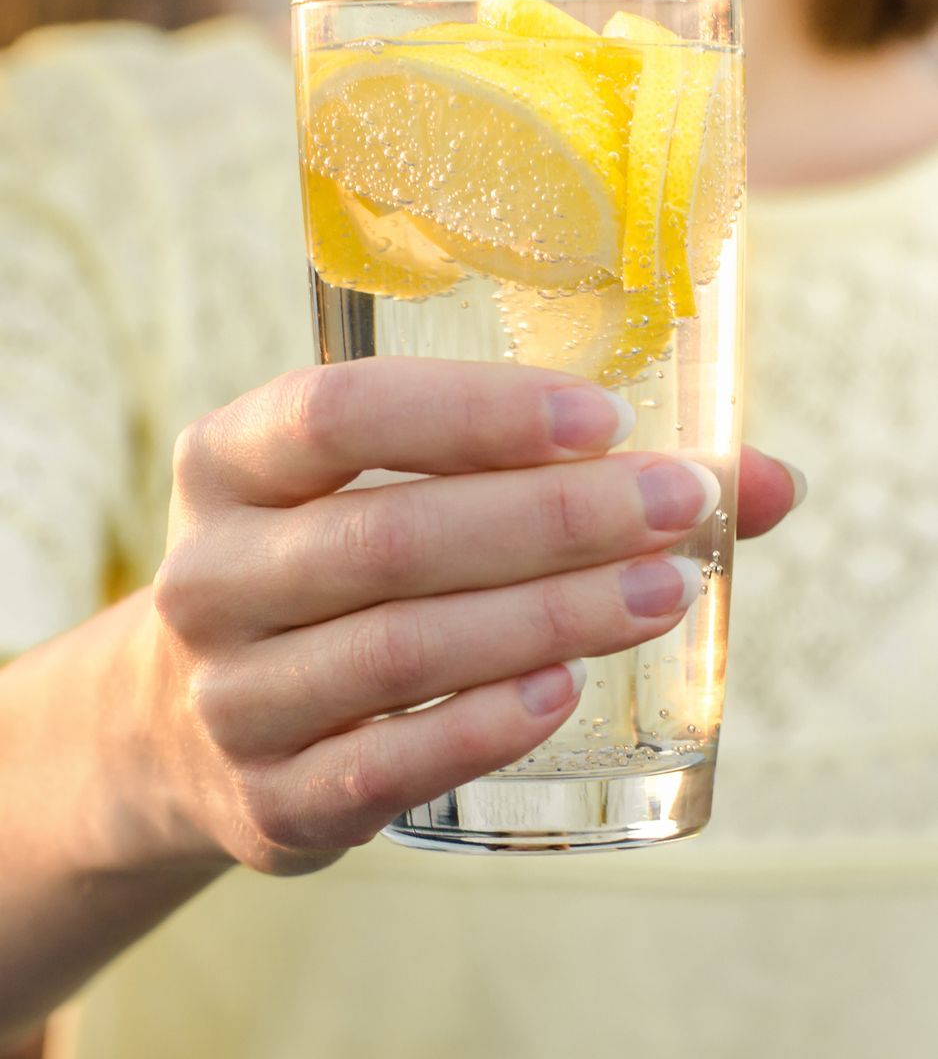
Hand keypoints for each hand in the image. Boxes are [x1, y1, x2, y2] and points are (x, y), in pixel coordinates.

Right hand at [135, 359, 798, 875]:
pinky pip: (384, 767)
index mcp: (227, 462)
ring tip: (658, 593)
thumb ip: (545, 468)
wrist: (192, 719)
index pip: (338, 413)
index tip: (600, 417)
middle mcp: (209, 575)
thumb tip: (761, 481)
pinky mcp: (269, 802)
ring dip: (544, 618)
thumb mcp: (385, 488)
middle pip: (387, 537)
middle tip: (673, 507)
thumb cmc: (331, 570)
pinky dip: (483, 727)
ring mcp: (228, 697)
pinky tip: (566, 693)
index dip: (473, 412)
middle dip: (550, 520)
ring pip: (397, 651)